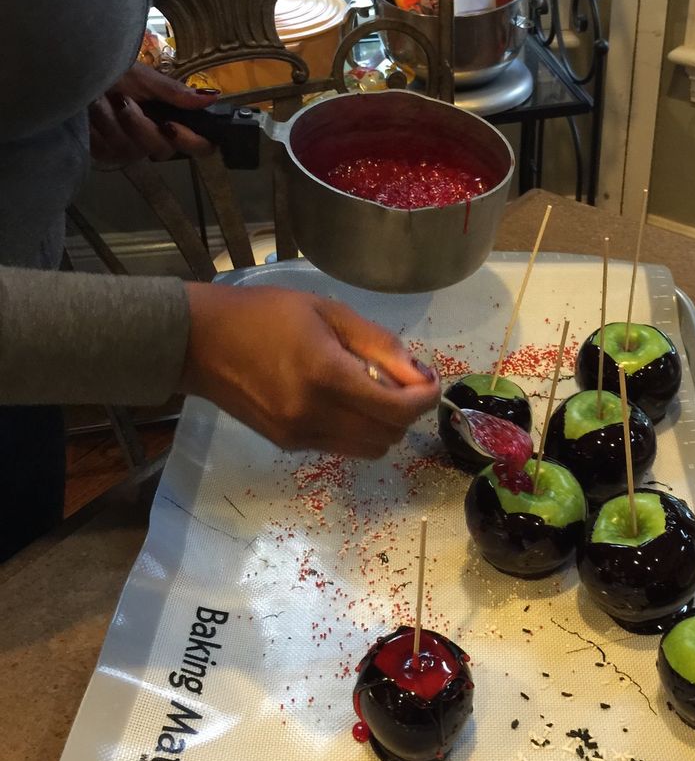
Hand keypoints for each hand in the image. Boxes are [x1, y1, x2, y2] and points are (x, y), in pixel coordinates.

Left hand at [88, 62, 217, 165]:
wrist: (70, 72)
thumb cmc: (110, 69)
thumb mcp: (145, 78)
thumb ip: (177, 93)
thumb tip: (214, 96)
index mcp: (171, 119)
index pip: (200, 145)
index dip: (191, 141)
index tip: (170, 125)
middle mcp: (154, 137)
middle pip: (163, 150)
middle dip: (140, 126)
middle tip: (122, 102)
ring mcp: (128, 148)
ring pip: (132, 151)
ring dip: (112, 121)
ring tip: (99, 99)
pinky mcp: (104, 153)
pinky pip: (107, 150)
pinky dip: (97, 127)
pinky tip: (88, 112)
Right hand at [180, 284, 440, 456]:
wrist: (200, 342)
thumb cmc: (265, 314)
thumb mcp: (328, 311)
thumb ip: (378, 344)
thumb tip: (417, 374)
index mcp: (327, 376)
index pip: (398, 410)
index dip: (425, 398)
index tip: (428, 379)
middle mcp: (315, 415)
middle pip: (389, 435)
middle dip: (407, 411)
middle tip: (402, 381)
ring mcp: (300, 435)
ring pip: (369, 449)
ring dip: (384, 425)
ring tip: (373, 390)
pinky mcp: (288, 445)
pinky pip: (342, 446)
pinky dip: (358, 429)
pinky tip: (345, 399)